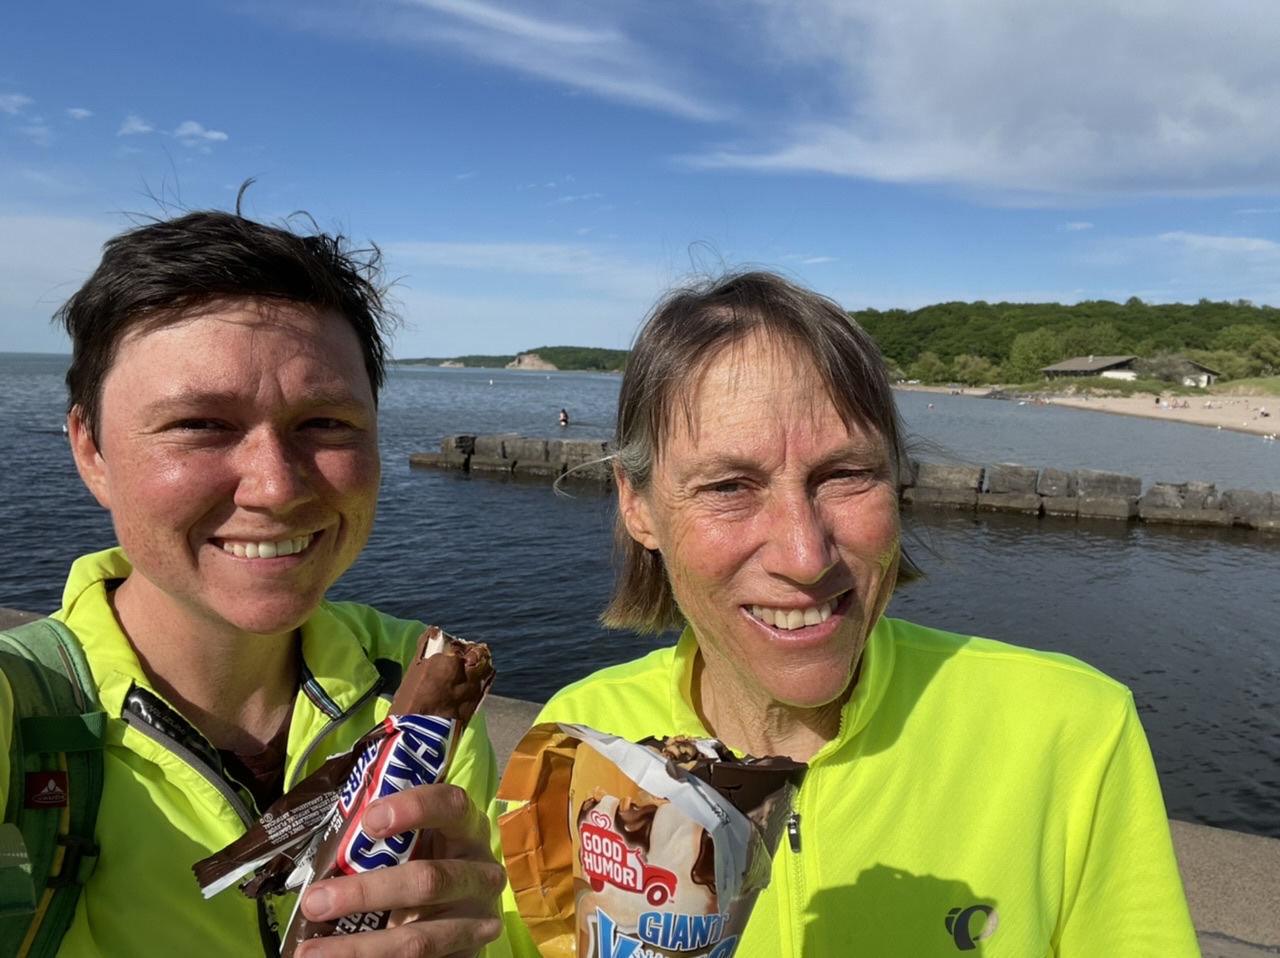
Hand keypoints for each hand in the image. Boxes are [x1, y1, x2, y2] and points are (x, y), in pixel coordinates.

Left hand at [296, 783, 505, 957]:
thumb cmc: (429, 862)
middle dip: (365, 893)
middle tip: (315, 901)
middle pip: (428, 881)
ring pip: (417, 939)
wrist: (466, 911)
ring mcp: (477, 922)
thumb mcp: (421, 844)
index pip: (451, 807)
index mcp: (469, 831)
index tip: (369, 820)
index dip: (415, 808)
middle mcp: (481, 875)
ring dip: (359, 948)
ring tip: (310, 951)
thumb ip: (386, 843)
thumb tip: (323, 853)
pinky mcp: (465, 957)